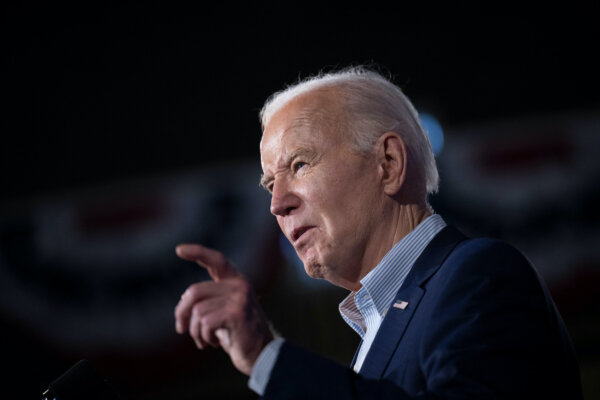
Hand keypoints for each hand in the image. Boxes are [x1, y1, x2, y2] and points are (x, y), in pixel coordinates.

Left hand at [174, 244, 273, 374]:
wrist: (261, 355)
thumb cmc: (238, 335)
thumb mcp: (223, 312)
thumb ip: (208, 301)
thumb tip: (183, 301)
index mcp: (236, 281)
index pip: (216, 260)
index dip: (197, 252)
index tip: (179, 250)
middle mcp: (240, 285)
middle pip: (194, 292)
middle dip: (182, 313)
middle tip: (181, 328)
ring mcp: (240, 297)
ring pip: (197, 311)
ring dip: (195, 331)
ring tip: (204, 340)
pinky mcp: (236, 313)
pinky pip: (205, 323)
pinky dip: (204, 337)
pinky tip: (214, 343)